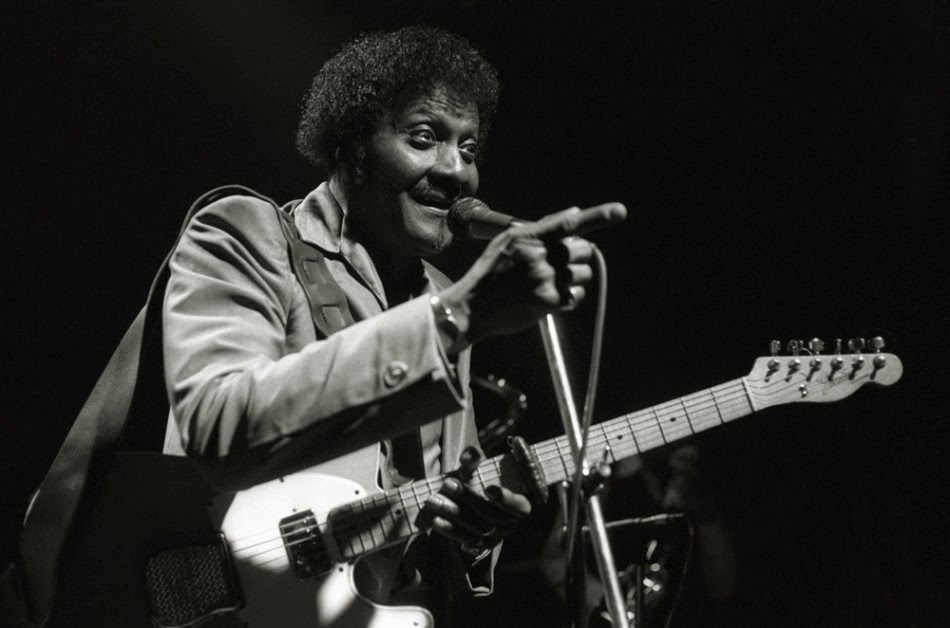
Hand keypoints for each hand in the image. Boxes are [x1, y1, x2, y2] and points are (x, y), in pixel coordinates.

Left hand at [417, 446, 530, 555]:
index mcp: (518, 504)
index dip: (505, 499)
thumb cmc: (478, 479)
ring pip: (476, 529)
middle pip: (491, 515)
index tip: (488, 488)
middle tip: (448, 483)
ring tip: (434, 500)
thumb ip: (474, 457)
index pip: (518, 506)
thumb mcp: (478, 466)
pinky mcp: (478, 544)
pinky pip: (465, 540)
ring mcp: (494, 536)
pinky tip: (437, 520)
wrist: (468, 498)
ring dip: (454, 513)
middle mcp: (508, 523)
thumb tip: (468, 456)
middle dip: (468, 498)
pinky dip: (450, 531)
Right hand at [439, 203, 623, 344]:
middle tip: (559, 264)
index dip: (598, 215)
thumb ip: (541, 227)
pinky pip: (576, 296)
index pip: (568, 223)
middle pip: (583, 250)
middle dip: (577, 256)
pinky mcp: (549, 301)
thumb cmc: (489, 273)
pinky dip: (569, 297)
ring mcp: (545, 279)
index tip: (620, 211)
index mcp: (529, 237)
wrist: (473, 307)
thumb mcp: (506, 242)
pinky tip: (550, 298)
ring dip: (573, 278)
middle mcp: (539, 256)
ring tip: (549, 283)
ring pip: (582, 274)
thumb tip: (575, 212)